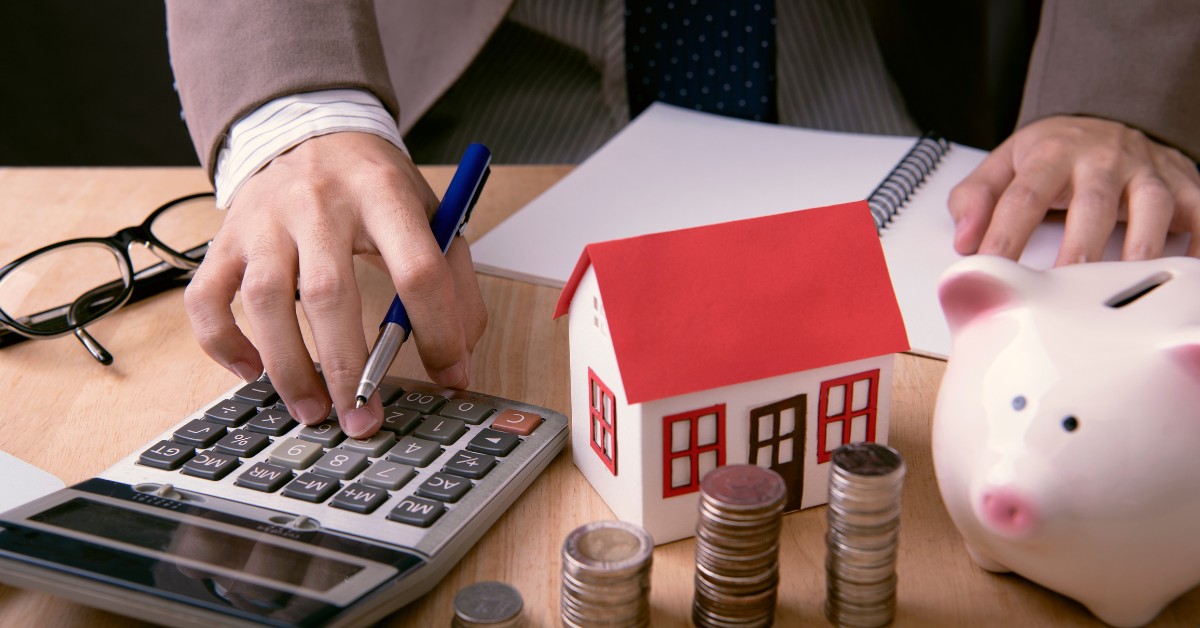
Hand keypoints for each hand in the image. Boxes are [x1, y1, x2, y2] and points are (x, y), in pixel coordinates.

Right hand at [185, 132, 487, 436]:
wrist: (309, 128)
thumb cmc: (375, 186)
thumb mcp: (430, 214)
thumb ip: (454, 281)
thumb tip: (458, 359)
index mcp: (383, 194)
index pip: (418, 268)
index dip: (438, 330)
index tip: (448, 375)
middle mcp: (318, 203)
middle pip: (329, 292)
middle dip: (348, 366)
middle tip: (363, 419)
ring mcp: (264, 220)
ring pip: (264, 300)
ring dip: (287, 366)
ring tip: (313, 410)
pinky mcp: (226, 238)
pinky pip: (208, 298)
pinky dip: (224, 344)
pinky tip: (252, 372)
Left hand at [949, 115, 1199, 264]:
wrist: (1106, 118)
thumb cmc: (1053, 153)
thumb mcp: (1005, 162)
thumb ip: (977, 197)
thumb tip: (964, 237)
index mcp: (1051, 153)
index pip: (1024, 195)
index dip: (1005, 233)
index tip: (990, 268)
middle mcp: (1102, 158)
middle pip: (1091, 202)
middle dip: (1079, 247)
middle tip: (1064, 286)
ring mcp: (1146, 171)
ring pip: (1151, 206)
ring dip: (1140, 247)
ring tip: (1125, 285)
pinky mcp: (1182, 185)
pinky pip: (1199, 212)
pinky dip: (1197, 242)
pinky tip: (1187, 272)